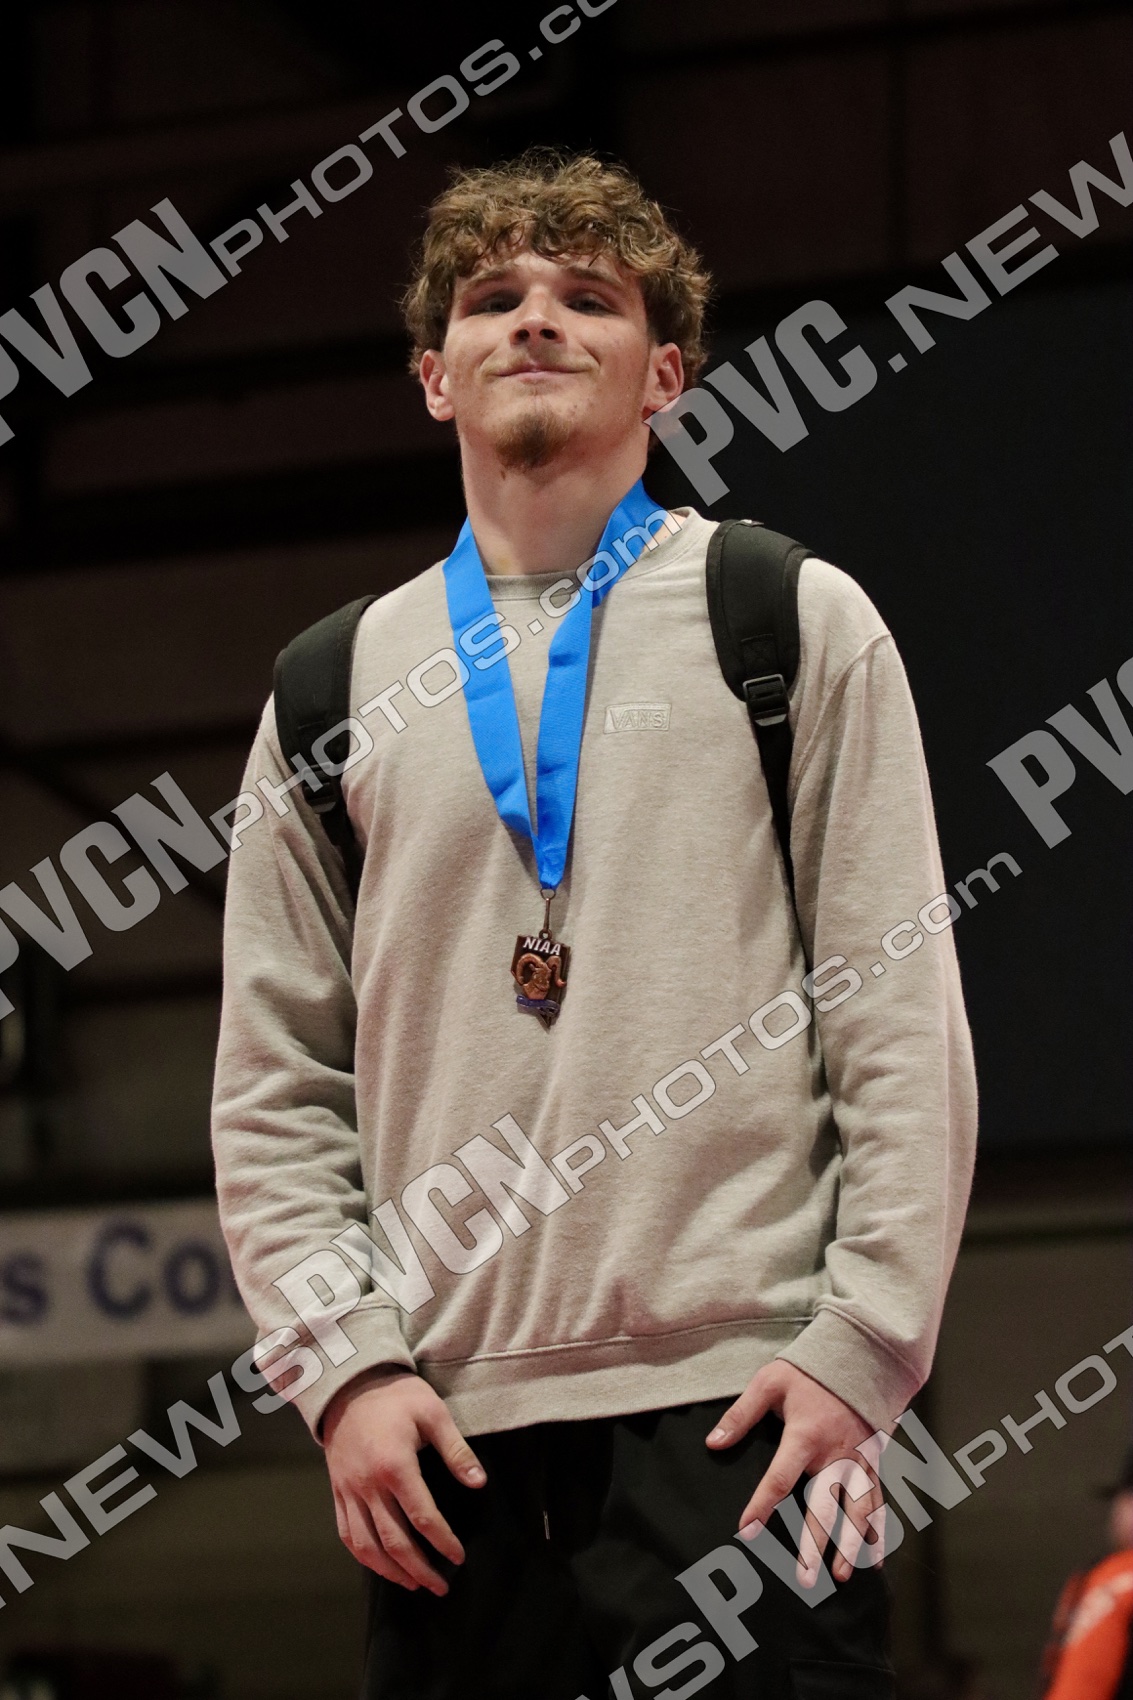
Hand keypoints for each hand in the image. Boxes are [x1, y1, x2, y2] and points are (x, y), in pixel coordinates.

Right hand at [323, 1366, 486, 1595]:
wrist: (349, 1384)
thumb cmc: (396, 1396)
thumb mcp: (433, 1413)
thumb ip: (456, 1450)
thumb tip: (480, 1483)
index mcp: (395, 1465)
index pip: (422, 1517)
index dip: (442, 1541)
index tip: (458, 1557)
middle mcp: (368, 1484)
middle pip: (394, 1540)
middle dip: (419, 1568)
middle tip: (440, 1586)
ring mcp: (349, 1490)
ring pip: (366, 1545)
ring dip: (391, 1571)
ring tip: (413, 1584)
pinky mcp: (337, 1491)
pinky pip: (346, 1533)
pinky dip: (363, 1556)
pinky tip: (380, 1564)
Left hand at [706, 1360, 884, 1586]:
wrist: (858, 1356)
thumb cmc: (808, 1371)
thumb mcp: (769, 1383)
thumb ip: (740, 1414)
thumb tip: (713, 1442)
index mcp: (805, 1436)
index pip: (779, 1478)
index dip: (762, 1505)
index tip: (747, 1530)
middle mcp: (834, 1454)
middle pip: (823, 1507)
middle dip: (814, 1545)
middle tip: (804, 1579)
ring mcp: (858, 1460)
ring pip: (857, 1511)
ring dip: (851, 1546)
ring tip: (842, 1577)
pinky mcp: (873, 1461)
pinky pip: (877, 1499)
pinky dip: (878, 1529)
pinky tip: (876, 1557)